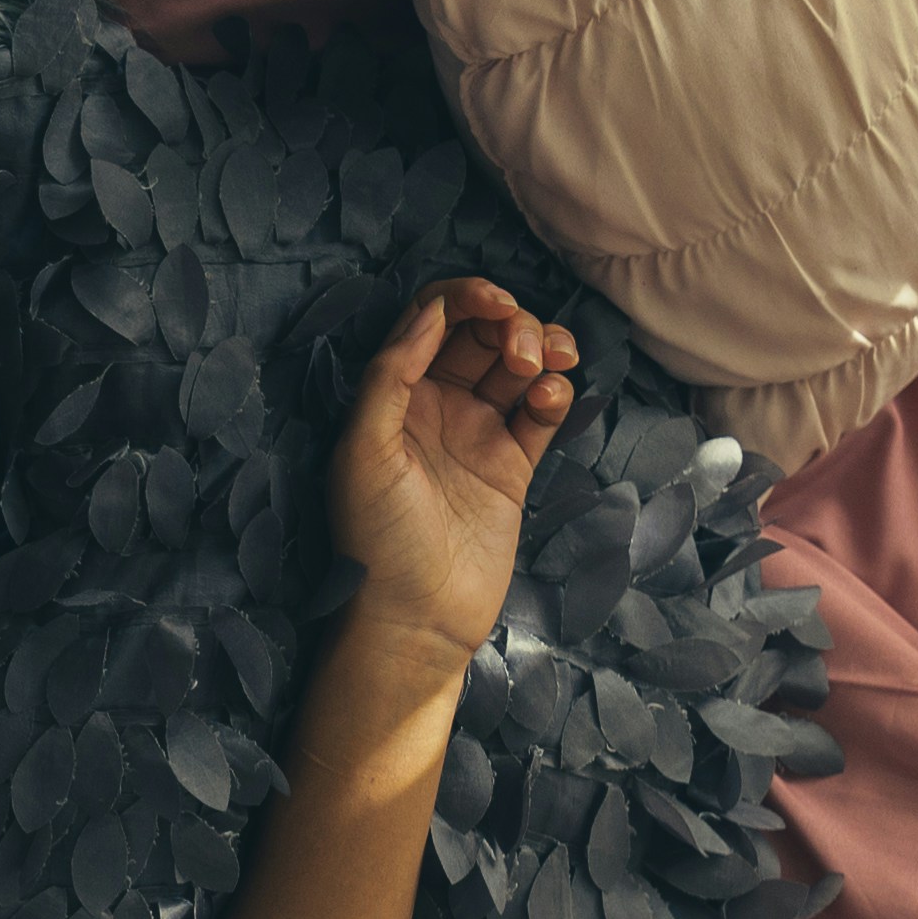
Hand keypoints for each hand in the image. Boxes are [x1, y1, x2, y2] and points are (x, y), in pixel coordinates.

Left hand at [328, 279, 575, 662]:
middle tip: (523, 347)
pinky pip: (539, 413)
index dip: (464, 298)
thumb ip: (390, 376)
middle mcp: (433, 408)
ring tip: (545, 364)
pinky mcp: (511, 468)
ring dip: (540, 348)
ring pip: (517, 367)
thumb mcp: (364, 450)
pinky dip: (553, 393)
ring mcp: (475, 436)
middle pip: (480, 335)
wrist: (415, 620)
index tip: (494, 301)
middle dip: (510, 323)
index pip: (430, 320)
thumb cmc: (375, 541)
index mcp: (392, 397)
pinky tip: (550, 397)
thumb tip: (429, 311)